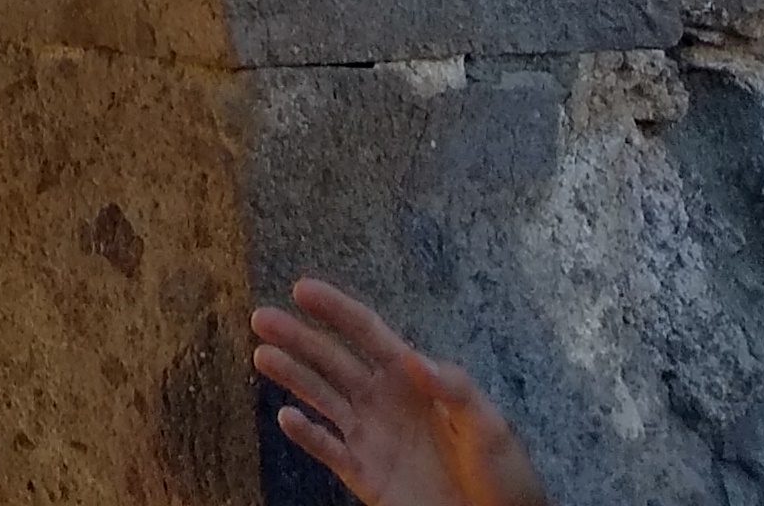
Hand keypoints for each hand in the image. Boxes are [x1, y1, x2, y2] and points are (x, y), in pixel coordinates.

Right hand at [250, 277, 553, 505]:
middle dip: (297, 337)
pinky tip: (287, 418)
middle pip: (332, 360)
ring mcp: (370, 436)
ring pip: (321, 397)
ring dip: (291, 375)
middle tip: (261, 317)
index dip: (335, 310)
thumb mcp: (489, 425)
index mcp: (413, 379)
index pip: (367, 333)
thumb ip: (454, 389)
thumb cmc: (503, 473)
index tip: (302, 288)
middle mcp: (383, 400)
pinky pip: (327, 449)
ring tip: (261, 355)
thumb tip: (414, 357)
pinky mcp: (364, 474)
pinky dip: (306, 435)